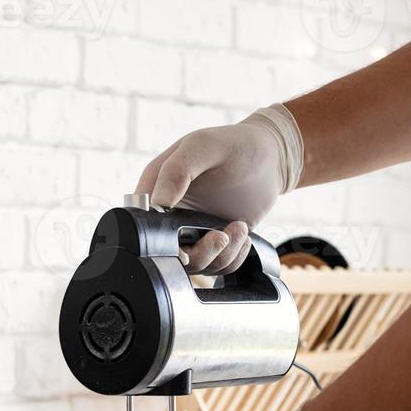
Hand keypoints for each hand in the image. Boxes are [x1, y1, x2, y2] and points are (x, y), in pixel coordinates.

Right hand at [133, 104, 301, 272]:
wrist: (270, 156)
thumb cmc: (232, 144)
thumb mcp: (201, 147)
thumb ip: (175, 171)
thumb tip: (157, 204)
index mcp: (156, 189)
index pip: (140, 223)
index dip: (156, 237)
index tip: (182, 236)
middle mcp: (170, 214)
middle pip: (167, 254)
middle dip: (197, 253)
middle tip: (220, 235)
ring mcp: (193, 230)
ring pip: (196, 264)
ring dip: (220, 254)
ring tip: (238, 228)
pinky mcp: (215, 240)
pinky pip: (218, 266)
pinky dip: (232, 258)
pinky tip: (241, 233)